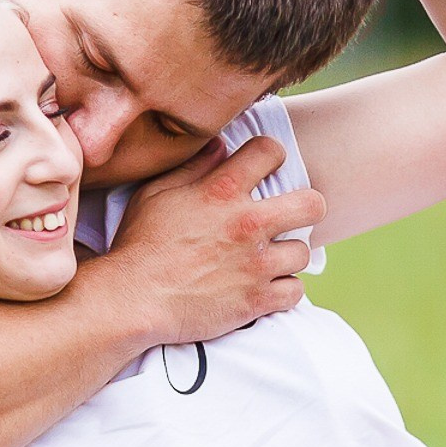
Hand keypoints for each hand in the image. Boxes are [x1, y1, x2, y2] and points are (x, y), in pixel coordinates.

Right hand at [104, 133, 325, 347]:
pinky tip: (265, 288)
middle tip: (288, 217)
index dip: (270, 156)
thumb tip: (220, 147)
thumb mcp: (156, 194)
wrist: (133, 299)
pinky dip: (283, 291)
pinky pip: (295, 292)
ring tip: (267, 259)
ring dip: (287, 256)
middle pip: (312, 204)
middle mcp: (248, 223)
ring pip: (303, 253)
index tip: (264, 169)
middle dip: (305, 208)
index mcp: (222, 191)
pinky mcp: (257, 300)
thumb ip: (193, 168)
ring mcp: (256, 264)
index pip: (270, 152)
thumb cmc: (139, 245)